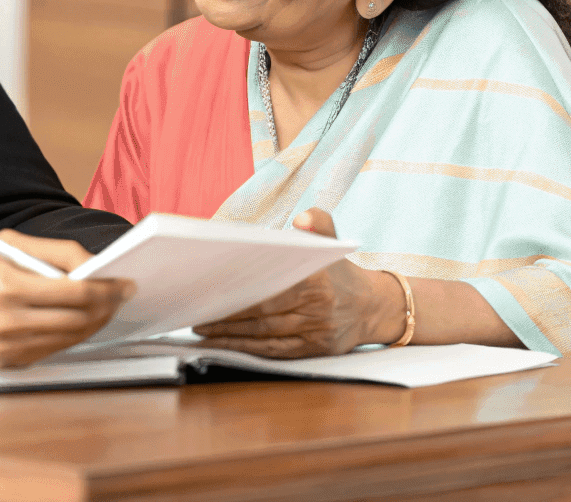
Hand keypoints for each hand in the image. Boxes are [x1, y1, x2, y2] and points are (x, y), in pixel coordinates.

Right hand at [0, 229, 135, 367]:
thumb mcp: (3, 245)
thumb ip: (52, 252)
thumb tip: (93, 264)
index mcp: (6, 284)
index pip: (76, 292)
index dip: (108, 288)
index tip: (124, 281)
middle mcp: (7, 320)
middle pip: (79, 319)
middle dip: (108, 306)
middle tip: (121, 293)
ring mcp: (6, 347)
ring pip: (71, 338)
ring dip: (94, 322)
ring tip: (104, 305)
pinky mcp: (5, 363)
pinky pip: (52, 350)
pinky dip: (70, 335)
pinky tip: (76, 320)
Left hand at [193, 208, 403, 358]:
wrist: (374, 307)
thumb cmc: (340, 272)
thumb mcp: (333, 241)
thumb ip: (318, 222)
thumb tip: (302, 219)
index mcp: (317, 281)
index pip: (271, 288)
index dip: (240, 291)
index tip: (212, 290)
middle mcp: (317, 309)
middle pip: (263, 314)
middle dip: (226, 315)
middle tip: (195, 313)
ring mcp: (316, 332)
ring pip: (264, 335)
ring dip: (230, 335)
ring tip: (201, 329)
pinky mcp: (314, 350)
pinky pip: (275, 351)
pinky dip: (247, 349)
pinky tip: (224, 345)